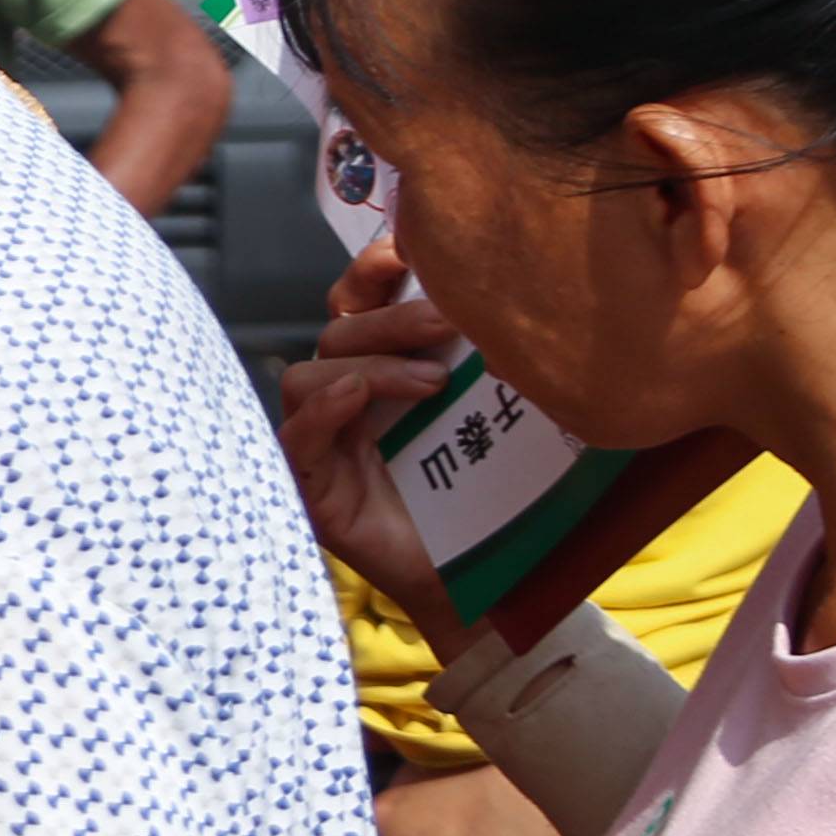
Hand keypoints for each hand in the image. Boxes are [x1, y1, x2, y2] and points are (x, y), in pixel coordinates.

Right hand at [280, 245, 472, 654]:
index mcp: (387, 375)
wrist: (489, 586)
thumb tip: (538, 303)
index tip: (406, 250)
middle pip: (339, 332)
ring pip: (312, 374)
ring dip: (371, 366)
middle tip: (451, 324)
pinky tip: (358, 400)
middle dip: (391, 318)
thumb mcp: (505, 412)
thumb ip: (500, 363)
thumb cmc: (498, 499)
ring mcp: (325, 445)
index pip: (358, 305)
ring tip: (432, 384)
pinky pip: (297, 437)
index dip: (371, 271)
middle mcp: (349, 403)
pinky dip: (325, 411)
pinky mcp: (314, 488)